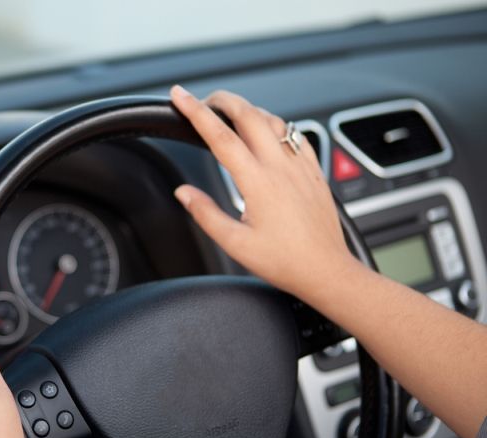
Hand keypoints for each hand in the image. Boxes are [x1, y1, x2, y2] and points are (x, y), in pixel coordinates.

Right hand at [170, 86, 358, 299]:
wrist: (327, 271)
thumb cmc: (285, 262)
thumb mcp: (236, 244)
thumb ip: (206, 213)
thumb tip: (184, 193)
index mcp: (259, 183)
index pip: (220, 137)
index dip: (197, 112)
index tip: (181, 96)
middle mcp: (281, 168)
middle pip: (249, 115)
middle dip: (224, 100)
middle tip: (205, 100)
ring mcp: (301, 166)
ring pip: (274, 120)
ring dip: (250, 110)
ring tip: (232, 114)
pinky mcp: (315, 172)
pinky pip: (295, 135)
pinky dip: (276, 125)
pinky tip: (269, 133)